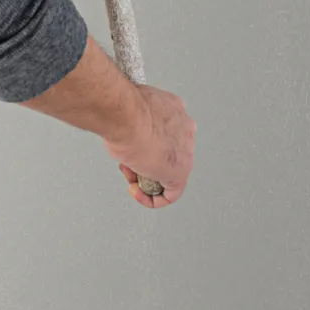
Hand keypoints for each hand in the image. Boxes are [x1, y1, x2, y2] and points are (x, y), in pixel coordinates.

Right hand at [104, 84, 195, 208]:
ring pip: (168, 172)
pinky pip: (170, 193)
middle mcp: (185, 131)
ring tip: (128, 174)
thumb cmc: (124, 110)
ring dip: (145, 178)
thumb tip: (127, 128)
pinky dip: (152, 198)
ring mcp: (186, 152)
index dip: (144, 145)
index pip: (164, 133)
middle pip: (167, 154)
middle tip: (128, 162)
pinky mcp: (180, 175)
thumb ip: (138, 122)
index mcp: (176, 111)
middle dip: (145, 162)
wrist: (125, 117)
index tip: (131, 147)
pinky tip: (137, 192)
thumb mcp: (131, 111)